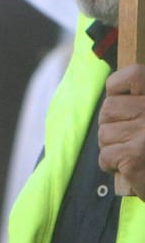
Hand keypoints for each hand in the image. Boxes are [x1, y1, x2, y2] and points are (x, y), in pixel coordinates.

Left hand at [98, 63, 144, 194]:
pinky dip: (111, 165)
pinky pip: (105, 156)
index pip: (133, 75)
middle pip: (109, 108)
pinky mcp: (135, 156)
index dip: (118, 88)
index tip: (123, 101)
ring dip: (112, 147)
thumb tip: (112, 96)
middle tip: (129, 138)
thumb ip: (139, 103)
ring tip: (133, 153)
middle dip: (111, 125)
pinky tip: (130, 168)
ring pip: (104, 133)